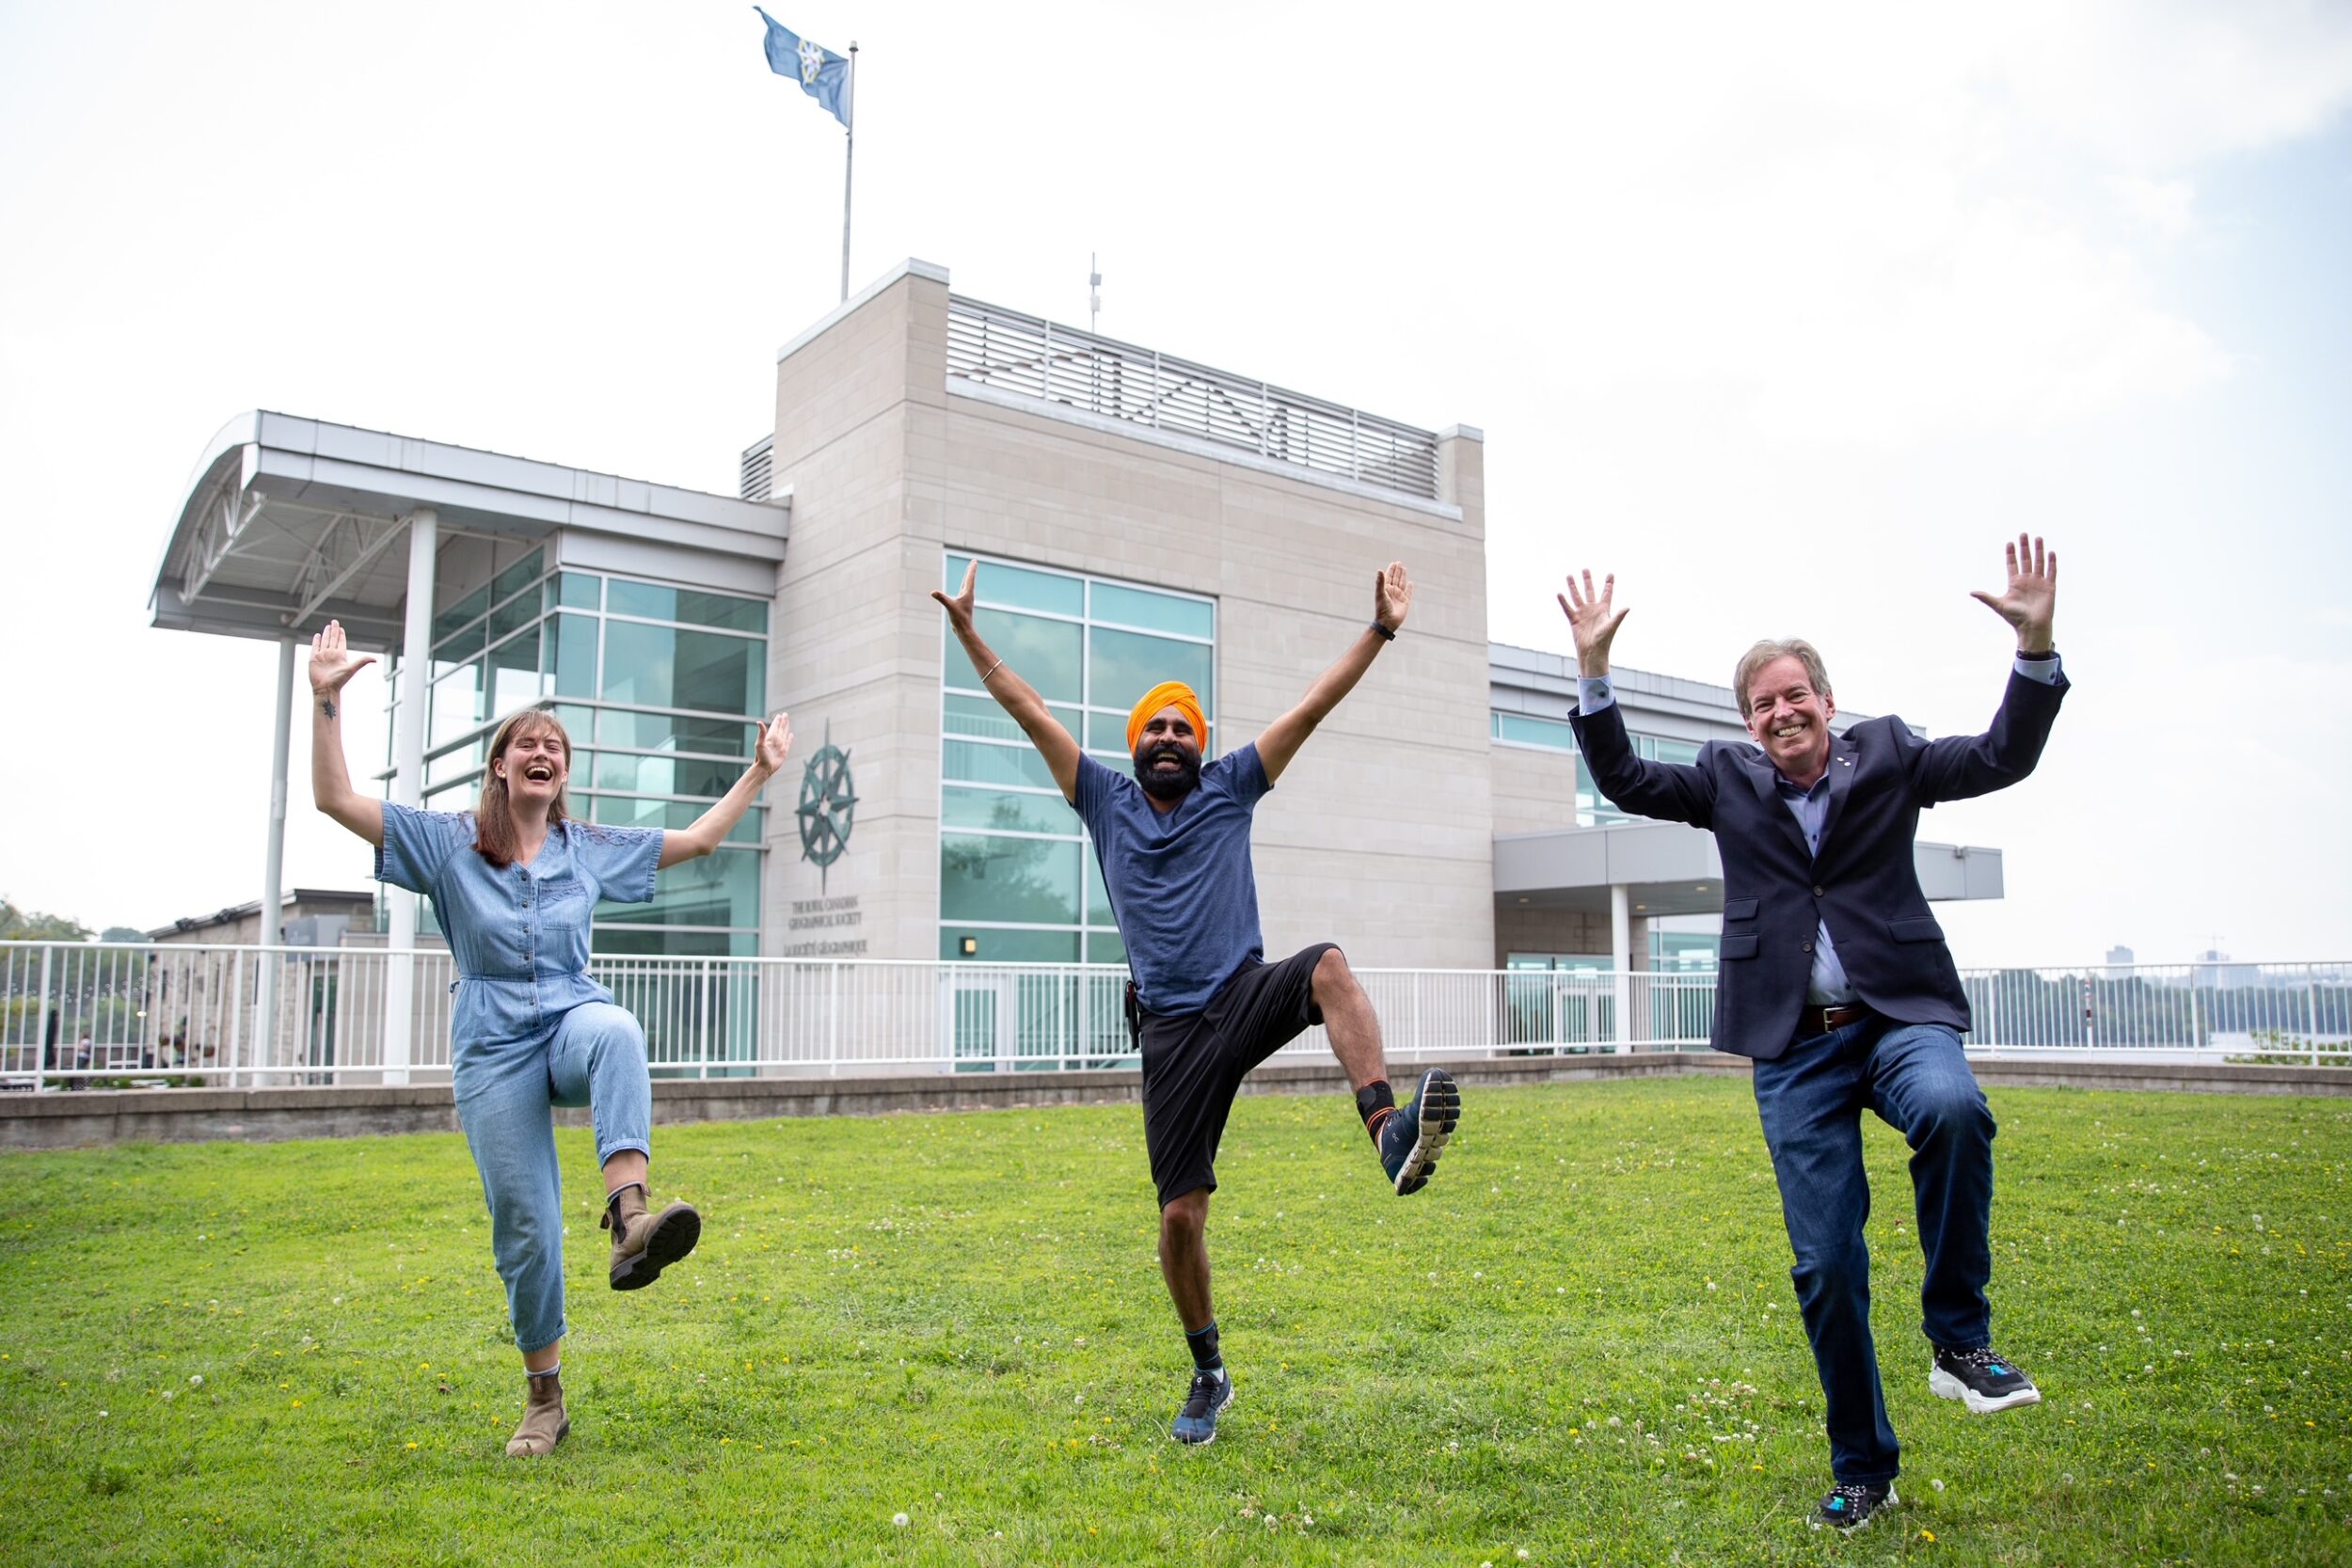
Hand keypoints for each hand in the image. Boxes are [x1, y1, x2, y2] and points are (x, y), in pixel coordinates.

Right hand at [308, 619, 375, 695]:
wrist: (326, 688)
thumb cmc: (339, 680)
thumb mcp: (352, 669)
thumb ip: (362, 662)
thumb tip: (375, 660)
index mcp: (341, 655)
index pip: (341, 642)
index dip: (341, 635)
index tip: (341, 628)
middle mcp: (332, 654)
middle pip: (333, 639)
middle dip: (334, 630)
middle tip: (334, 621)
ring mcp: (323, 655)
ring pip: (325, 641)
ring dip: (326, 634)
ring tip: (327, 626)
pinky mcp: (314, 658)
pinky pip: (315, 647)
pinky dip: (316, 641)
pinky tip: (318, 635)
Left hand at [754, 712, 792, 777]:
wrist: (764, 768)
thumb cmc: (760, 757)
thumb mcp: (759, 744)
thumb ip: (761, 733)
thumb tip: (758, 722)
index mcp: (770, 737)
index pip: (774, 726)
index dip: (777, 721)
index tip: (779, 715)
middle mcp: (775, 740)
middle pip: (780, 728)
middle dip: (783, 721)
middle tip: (785, 714)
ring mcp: (780, 745)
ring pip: (784, 733)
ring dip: (786, 727)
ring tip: (787, 721)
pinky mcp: (784, 751)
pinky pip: (788, 742)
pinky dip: (790, 738)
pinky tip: (791, 735)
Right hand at [930, 560, 976, 630]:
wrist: (964, 630)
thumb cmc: (959, 619)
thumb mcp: (949, 606)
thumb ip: (942, 598)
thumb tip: (933, 592)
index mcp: (967, 593)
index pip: (970, 578)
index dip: (971, 569)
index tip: (975, 560)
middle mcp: (968, 595)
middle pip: (970, 579)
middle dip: (971, 570)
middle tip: (974, 562)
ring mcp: (966, 599)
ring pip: (967, 585)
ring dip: (968, 577)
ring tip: (969, 571)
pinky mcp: (963, 604)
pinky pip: (964, 591)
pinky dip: (964, 585)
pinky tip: (963, 587)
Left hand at [1373, 561, 1412, 631]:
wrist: (1387, 622)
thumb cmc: (1382, 609)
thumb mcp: (1380, 594)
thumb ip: (1380, 582)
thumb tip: (1380, 569)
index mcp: (1385, 589)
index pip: (1389, 577)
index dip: (1391, 570)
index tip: (1394, 563)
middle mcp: (1392, 592)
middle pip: (1396, 579)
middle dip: (1397, 571)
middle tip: (1399, 563)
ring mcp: (1398, 597)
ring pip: (1402, 584)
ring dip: (1403, 576)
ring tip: (1404, 568)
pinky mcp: (1405, 602)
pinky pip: (1408, 593)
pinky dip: (1410, 588)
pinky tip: (1410, 583)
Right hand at [1556, 569, 1628, 675]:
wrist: (1592, 652)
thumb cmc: (1604, 640)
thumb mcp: (1611, 626)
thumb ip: (1619, 616)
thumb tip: (1628, 607)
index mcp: (1604, 609)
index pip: (1607, 593)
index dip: (1608, 584)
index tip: (1610, 574)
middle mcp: (1592, 609)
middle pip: (1590, 591)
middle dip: (1588, 580)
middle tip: (1585, 569)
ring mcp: (1583, 614)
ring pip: (1577, 597)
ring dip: (1573, 587)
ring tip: (1569, 576)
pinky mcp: (1574, 620)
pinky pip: (1567, 608)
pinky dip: (1563, 602)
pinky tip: (1559, 593)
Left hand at [1967, 534, 2056, 652]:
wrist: (2031, 627)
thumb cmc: (2015, 618)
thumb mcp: (1999, 605)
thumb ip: (1986, 597)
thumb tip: (1971, 592)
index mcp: (2015, 583)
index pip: (2012, 564)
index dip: (2011, 554)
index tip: (2009, 543)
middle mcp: (2027, 580)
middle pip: (2026, 559)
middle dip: (2024, 547)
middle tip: (2023, 534)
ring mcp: (2039, 583)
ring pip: (2039, 562)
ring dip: (2039, 550)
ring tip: (2038, 538)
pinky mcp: (2050, 587)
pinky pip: (2051, 572)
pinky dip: (2051, 562)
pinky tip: (2051, 552)